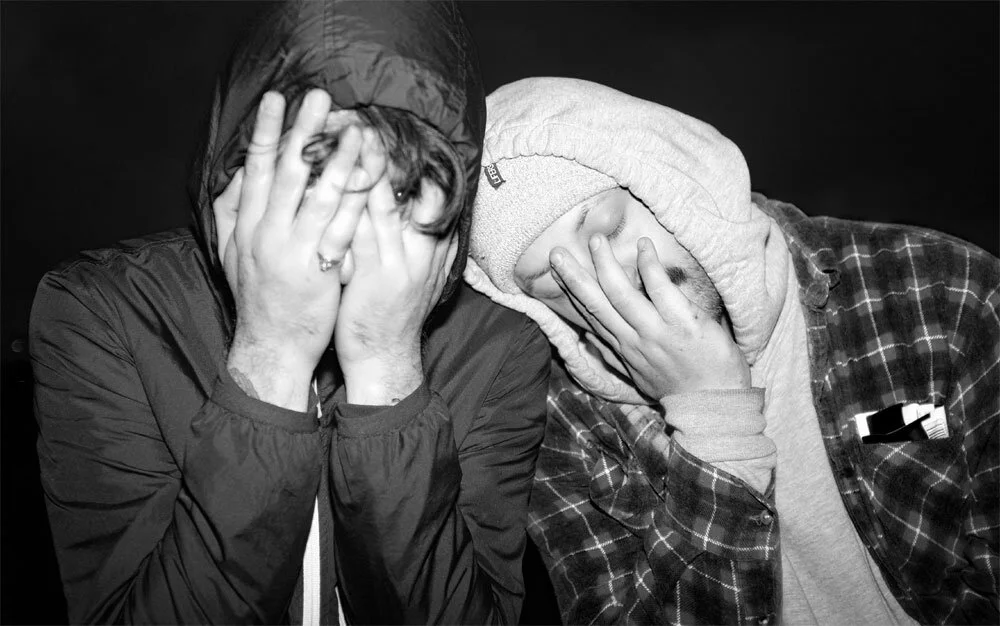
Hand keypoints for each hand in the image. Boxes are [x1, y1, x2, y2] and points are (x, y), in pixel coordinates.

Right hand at [214, 89, 368, 409]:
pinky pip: (341, 228)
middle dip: (302, 132)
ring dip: (337, 159)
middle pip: (286, 173)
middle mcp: (265, 233)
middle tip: (318, 97)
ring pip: (317, 196)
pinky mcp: (318, 269)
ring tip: (355, 129)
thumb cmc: (257, 298)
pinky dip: (356, 200)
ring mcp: (292, 251)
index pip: (255, 169)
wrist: (271, 346)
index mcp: (245, 226)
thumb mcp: (230, 254)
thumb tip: (238, 173)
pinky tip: (371, 180)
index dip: (265, 132)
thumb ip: (231, 212)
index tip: (275, 99)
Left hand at [333, 134, 457, 404]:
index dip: (401, 156)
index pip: (422, 187)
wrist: (386, 358)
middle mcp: (420, 248)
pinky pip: (357, 233)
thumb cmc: (392, 313)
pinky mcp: (374, 279)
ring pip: (381, 203)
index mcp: (431, 242)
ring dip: (359, 167)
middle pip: (403, 187)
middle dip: (378, 152)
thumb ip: (429, 236)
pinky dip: (341, 206)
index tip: (379, 125)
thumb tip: (430, 200)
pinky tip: (323, 183)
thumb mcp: (422, 272)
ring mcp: (399, 263)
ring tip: (341, 135)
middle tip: (356, 116)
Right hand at [550, 235, 749, 398]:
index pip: (591, 316)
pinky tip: (643, 246)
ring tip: (595, 240)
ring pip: (622, 294)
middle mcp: (634, 340)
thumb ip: (620, 354)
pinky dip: (649, 266)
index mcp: (624, 349)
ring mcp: (656, 332)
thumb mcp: (642, 376)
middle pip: (597, 304)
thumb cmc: (684, 388)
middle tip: (556, 252)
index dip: (572, 293)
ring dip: (606, 265)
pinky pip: (660, 289)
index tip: (556, 273)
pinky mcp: (681, 323)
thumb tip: (595, 338)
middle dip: (574, 278)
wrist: (715, 406)